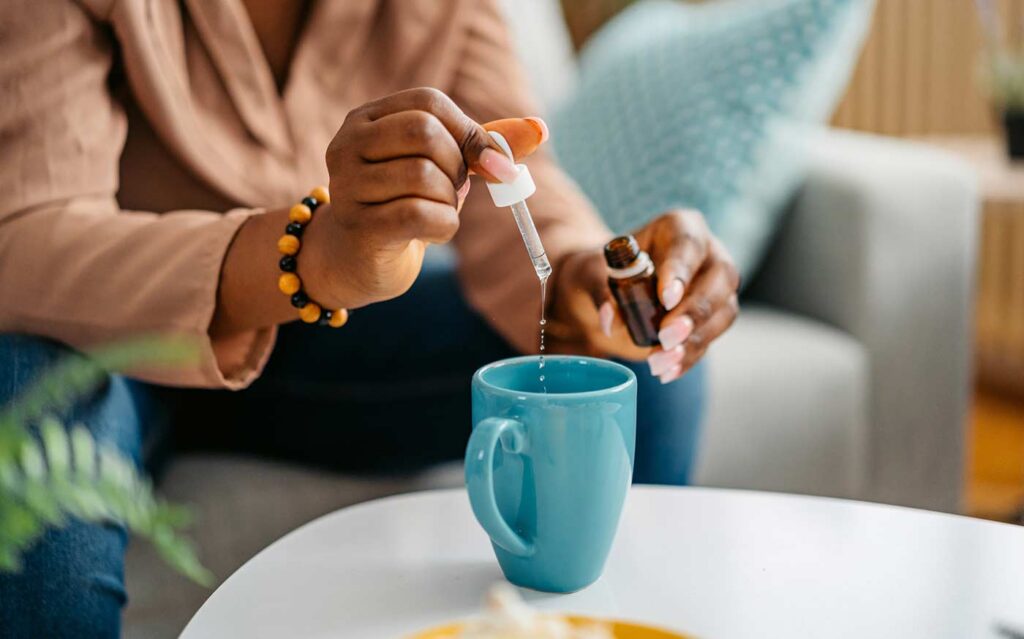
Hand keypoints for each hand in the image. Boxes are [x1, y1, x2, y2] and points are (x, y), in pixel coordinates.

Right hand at [301, 87, 547, 309]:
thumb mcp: (439, 167)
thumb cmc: (401, 203)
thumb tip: (539, 130)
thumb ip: (482, 146)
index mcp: (365, 120)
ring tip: (438, 210)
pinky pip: (421, 215)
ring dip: (450, 200)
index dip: (469, 131)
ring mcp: (346, 187)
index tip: (490, 163)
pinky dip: (444, 226)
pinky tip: (433, 233)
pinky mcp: (358, 227)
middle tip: (455, 188)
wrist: (355, 260)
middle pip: (425, 134)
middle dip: (458, 165)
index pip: (428, 103)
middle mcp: (346, 146)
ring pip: (425, 176)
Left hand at [551, 209, 739, 382]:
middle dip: (695, 312)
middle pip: (720, 278)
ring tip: (660, 362)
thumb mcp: (592, 274)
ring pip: (723, 312)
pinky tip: (667, 371)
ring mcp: (716, 287)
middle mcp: (708, 253)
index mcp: (680, 228)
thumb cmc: (601, 272)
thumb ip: (601, 291)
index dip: (680, 271)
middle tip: (666, 338)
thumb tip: (610, 320)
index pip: (688, 244)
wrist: (607, 293)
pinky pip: (710, 338)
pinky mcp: (713, 317)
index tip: (666, 299)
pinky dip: (689, 357)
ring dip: (694, 341)